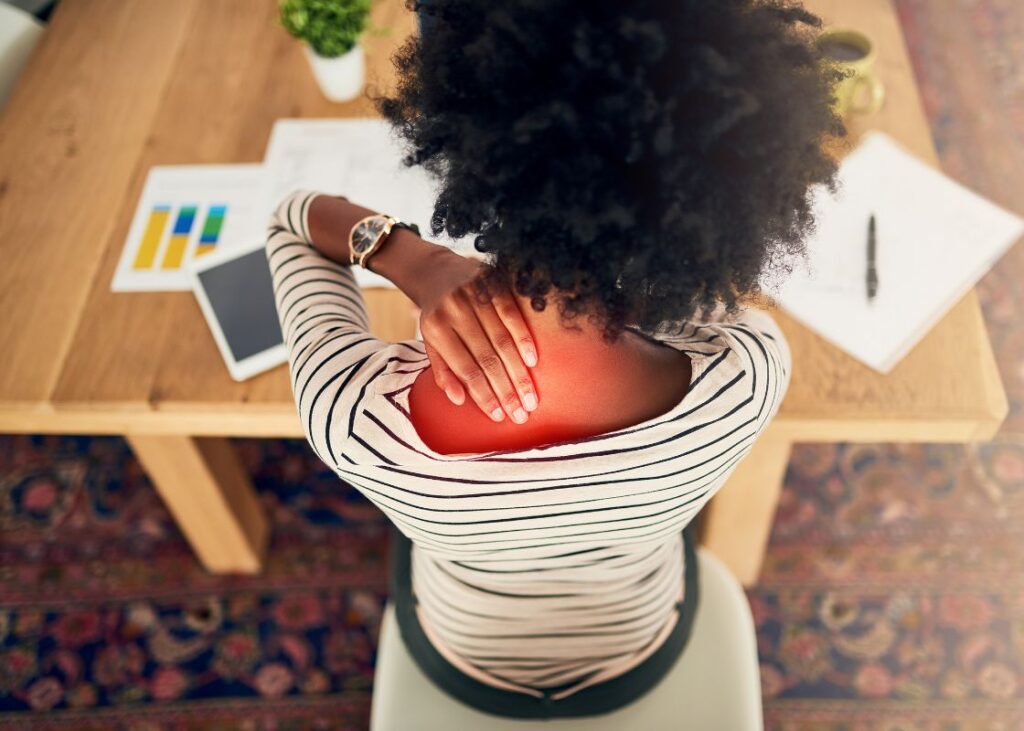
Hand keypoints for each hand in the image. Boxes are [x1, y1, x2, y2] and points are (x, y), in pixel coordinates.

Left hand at [413, 250, 538, 423]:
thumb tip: (459, 400)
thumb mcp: (430, 342)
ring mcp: (474, 295)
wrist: (434, 269)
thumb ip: (442, 371)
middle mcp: (454, 311)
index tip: (500, 416)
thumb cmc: (435, 315)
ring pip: (502, 341)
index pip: (465, 369)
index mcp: (436, 329)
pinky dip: (524, 338)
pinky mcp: (492, 282)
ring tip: (531, 397)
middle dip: (506, 390)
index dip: (484, 395)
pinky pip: (512, 314)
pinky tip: (533, 361)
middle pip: (486, 359)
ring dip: (519, 372)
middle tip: (522, 414)